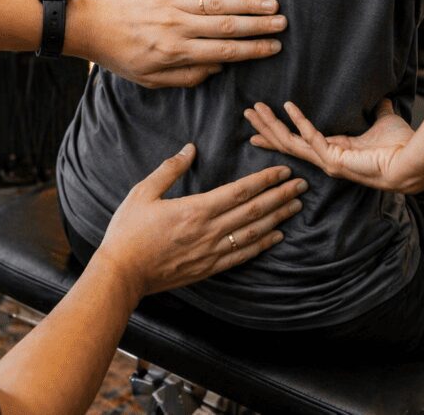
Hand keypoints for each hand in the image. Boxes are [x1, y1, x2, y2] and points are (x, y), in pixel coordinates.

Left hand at [67, 0, 286, 88]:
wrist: (90, 23)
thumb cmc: (121, 55)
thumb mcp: (151, 79)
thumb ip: (187, 76)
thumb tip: (219, 69)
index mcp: (175, 52)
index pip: (224, 52)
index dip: (252, 50)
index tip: (274, 47)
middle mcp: (177, 26)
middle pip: (227, 26)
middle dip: (259, 25)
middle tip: (283, 25)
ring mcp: (171, 1)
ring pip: (218, 2)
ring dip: (249, 3)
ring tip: (273, 5)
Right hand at [95, 144, 305, 297]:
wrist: (122, 274)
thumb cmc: (128, 232)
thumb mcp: (143, 192)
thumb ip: (169, 170)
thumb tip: (189, 149)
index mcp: (195, 209)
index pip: (240, 191)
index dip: (265, 180)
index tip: (283, 170)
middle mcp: (209, 231)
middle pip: (254, 211)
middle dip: (280, 196)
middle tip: (302, 185)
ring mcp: (211, 252)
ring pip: (254, 233)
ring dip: (278, 218)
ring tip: (296, 207)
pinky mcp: (209, 268)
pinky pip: (243, 255)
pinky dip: (263, 245)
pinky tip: (276, 236)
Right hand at [244, 99, 423, 193]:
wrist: (413, 161)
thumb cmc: (400, 147)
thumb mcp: (384, 122)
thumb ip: (380, 112)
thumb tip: (385, 99)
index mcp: (333, 152)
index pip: (298, 143)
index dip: (277, 135)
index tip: (259, 130)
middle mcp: (326, 159)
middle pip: (286, 143)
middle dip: (266, 128)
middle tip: (247, 113)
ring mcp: (328, 161)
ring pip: (290, 143)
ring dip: (272, 125)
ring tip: (255, 109)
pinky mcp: (334, 160)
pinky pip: (311, 137)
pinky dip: (300, 121)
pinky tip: (289, 105)